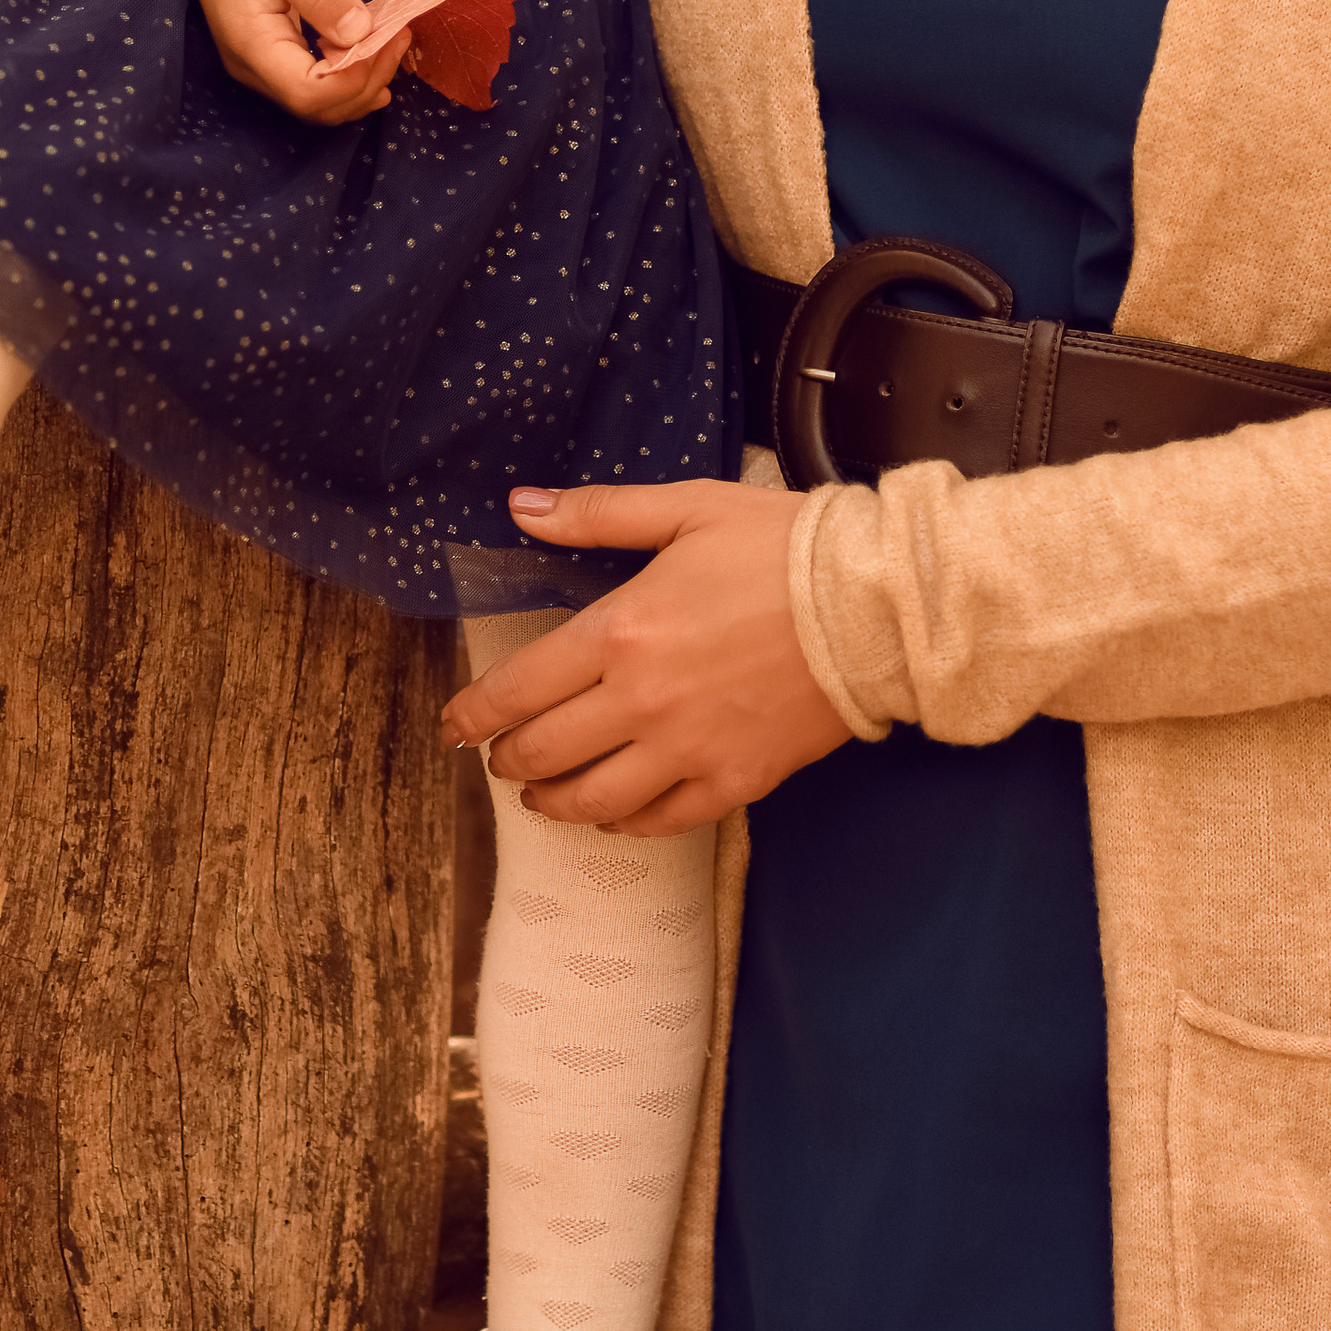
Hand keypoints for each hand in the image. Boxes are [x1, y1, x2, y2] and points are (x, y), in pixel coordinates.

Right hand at [125, 0, 409, 122]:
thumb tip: (361, 33)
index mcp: (252, 42)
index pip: (309, 94)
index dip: (355, 78)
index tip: (388, 37)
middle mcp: (252, 66)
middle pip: (317, 108)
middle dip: (367, 81)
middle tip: (400, 35)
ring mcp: (260, 64)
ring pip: (319, 104)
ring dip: (362, 81)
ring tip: (393, 40)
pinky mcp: (271, 54)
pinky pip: (315, 84)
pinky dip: (349, 74)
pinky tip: (371, 47)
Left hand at [441, 479, 846, 834]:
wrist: (876, 602)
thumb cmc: (783, 547)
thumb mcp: (687, 509)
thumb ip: (597, 514)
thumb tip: (522, 506)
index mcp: (621, 631)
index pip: (516, 690)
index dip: (472, 715)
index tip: (453, 727)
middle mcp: (641, 702)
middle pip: (542, 753)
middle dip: (507, 759)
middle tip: (498, 756)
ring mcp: (687, 749)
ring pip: (591, 800)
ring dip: (552, 802)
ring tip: (541, 795)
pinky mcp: (734, 780)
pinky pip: (659, 822)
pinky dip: (622, 824)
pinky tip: (611, 815)